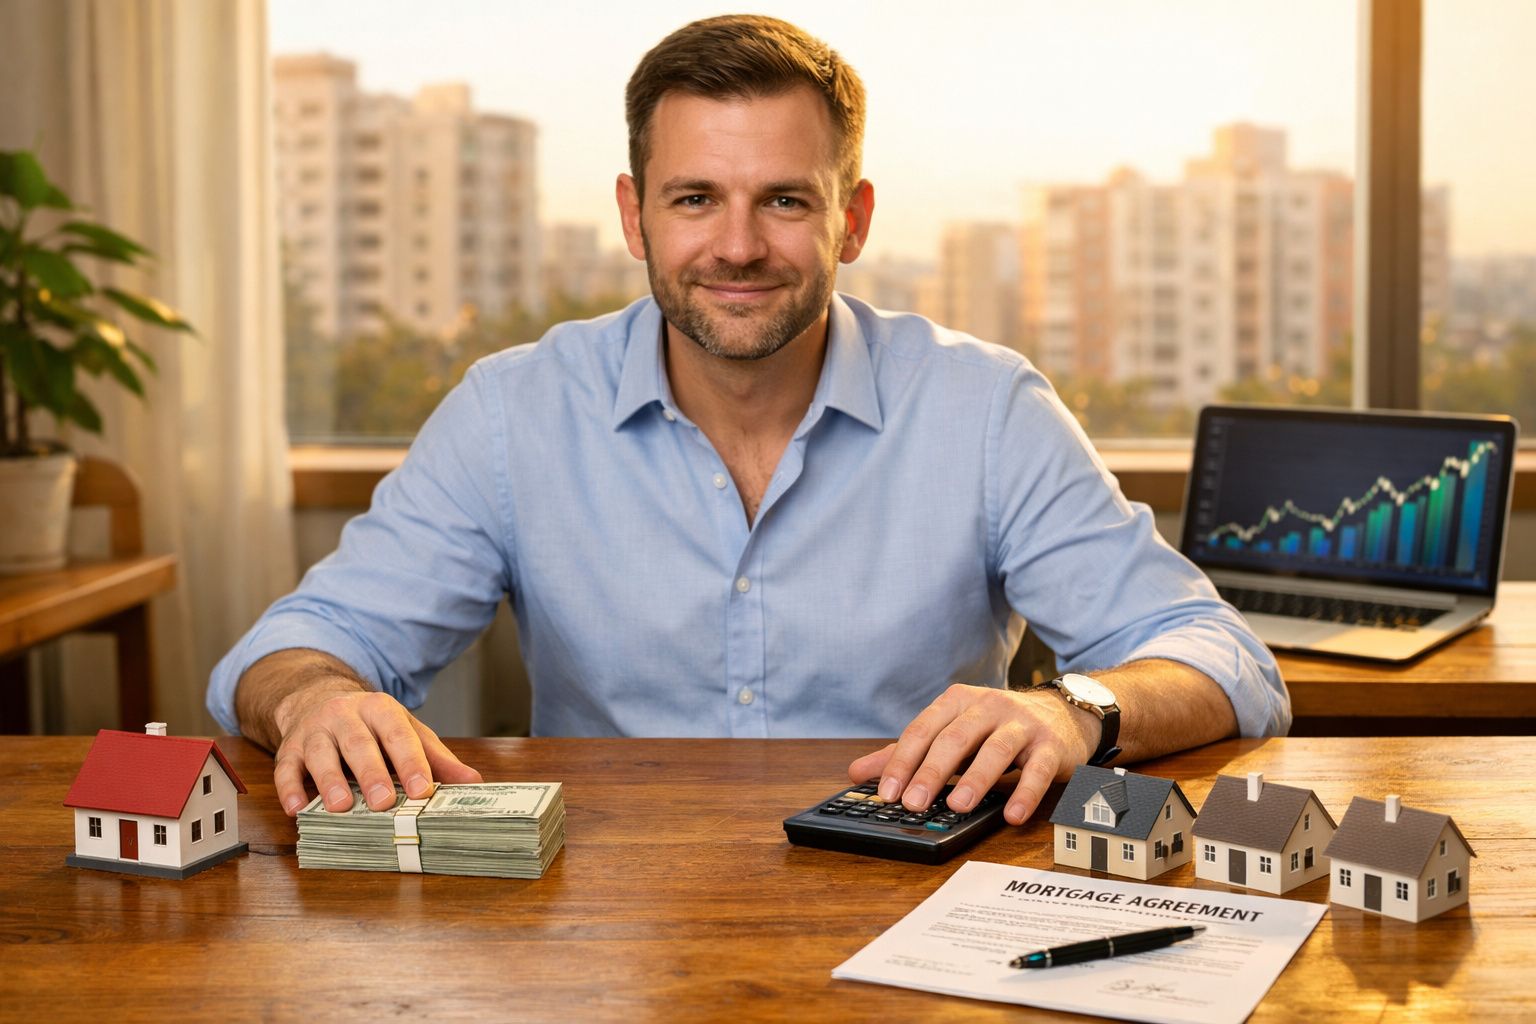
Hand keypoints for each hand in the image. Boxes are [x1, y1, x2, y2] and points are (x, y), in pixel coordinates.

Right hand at [271, 684, 482, 816]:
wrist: (318, 699)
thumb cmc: (372, 726)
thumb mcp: (406, 732)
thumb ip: (435, 758)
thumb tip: (472, 782)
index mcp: (381, 709)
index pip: (398, 735)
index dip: (411, 763)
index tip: (424, 791)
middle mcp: (345, 715)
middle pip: (359, 743)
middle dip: (372, 773)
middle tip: (384, 802)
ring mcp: (315, 731)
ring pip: (321, 754)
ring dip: (330, 781)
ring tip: (341, 807)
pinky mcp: (289, 748)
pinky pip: (286, 768)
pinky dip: (289, 789)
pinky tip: (297, 809)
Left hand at [847, 683, 1096, 825]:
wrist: (1061, 714)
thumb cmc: (996, 728)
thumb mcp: (951, 733)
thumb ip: (908, 754)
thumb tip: (857, 773)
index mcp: (956, 703)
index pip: (922, 731)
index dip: (902, 762)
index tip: (886, 793)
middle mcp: (988, 707)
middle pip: (954, 738)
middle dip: (931, 771)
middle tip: (913, 802)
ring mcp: (1021, 724)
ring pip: (995, 749)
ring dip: (976, 779)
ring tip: (957, 806)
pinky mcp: (1051, 745)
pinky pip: (1038, 769)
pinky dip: (1026, 792)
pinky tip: (1012, 815)